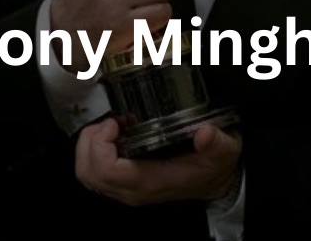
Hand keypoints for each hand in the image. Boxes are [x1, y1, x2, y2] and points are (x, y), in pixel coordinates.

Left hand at [75, 118, 242, 206]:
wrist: (217, 181)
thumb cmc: (215, 164)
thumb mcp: (224, 150)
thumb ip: (217, 143)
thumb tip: (205, 133)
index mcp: (150, 181)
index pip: (105, 171)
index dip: (101, 144)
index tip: (117, 121)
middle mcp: (132, 189)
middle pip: (87, 173)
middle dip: (89, 142)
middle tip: (111, 121)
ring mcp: (126, 187)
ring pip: (87, 173)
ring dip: (91, 144)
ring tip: (113, 125)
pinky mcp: (125, 181)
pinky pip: (95, 170)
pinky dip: (96, 149)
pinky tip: (116, 132)